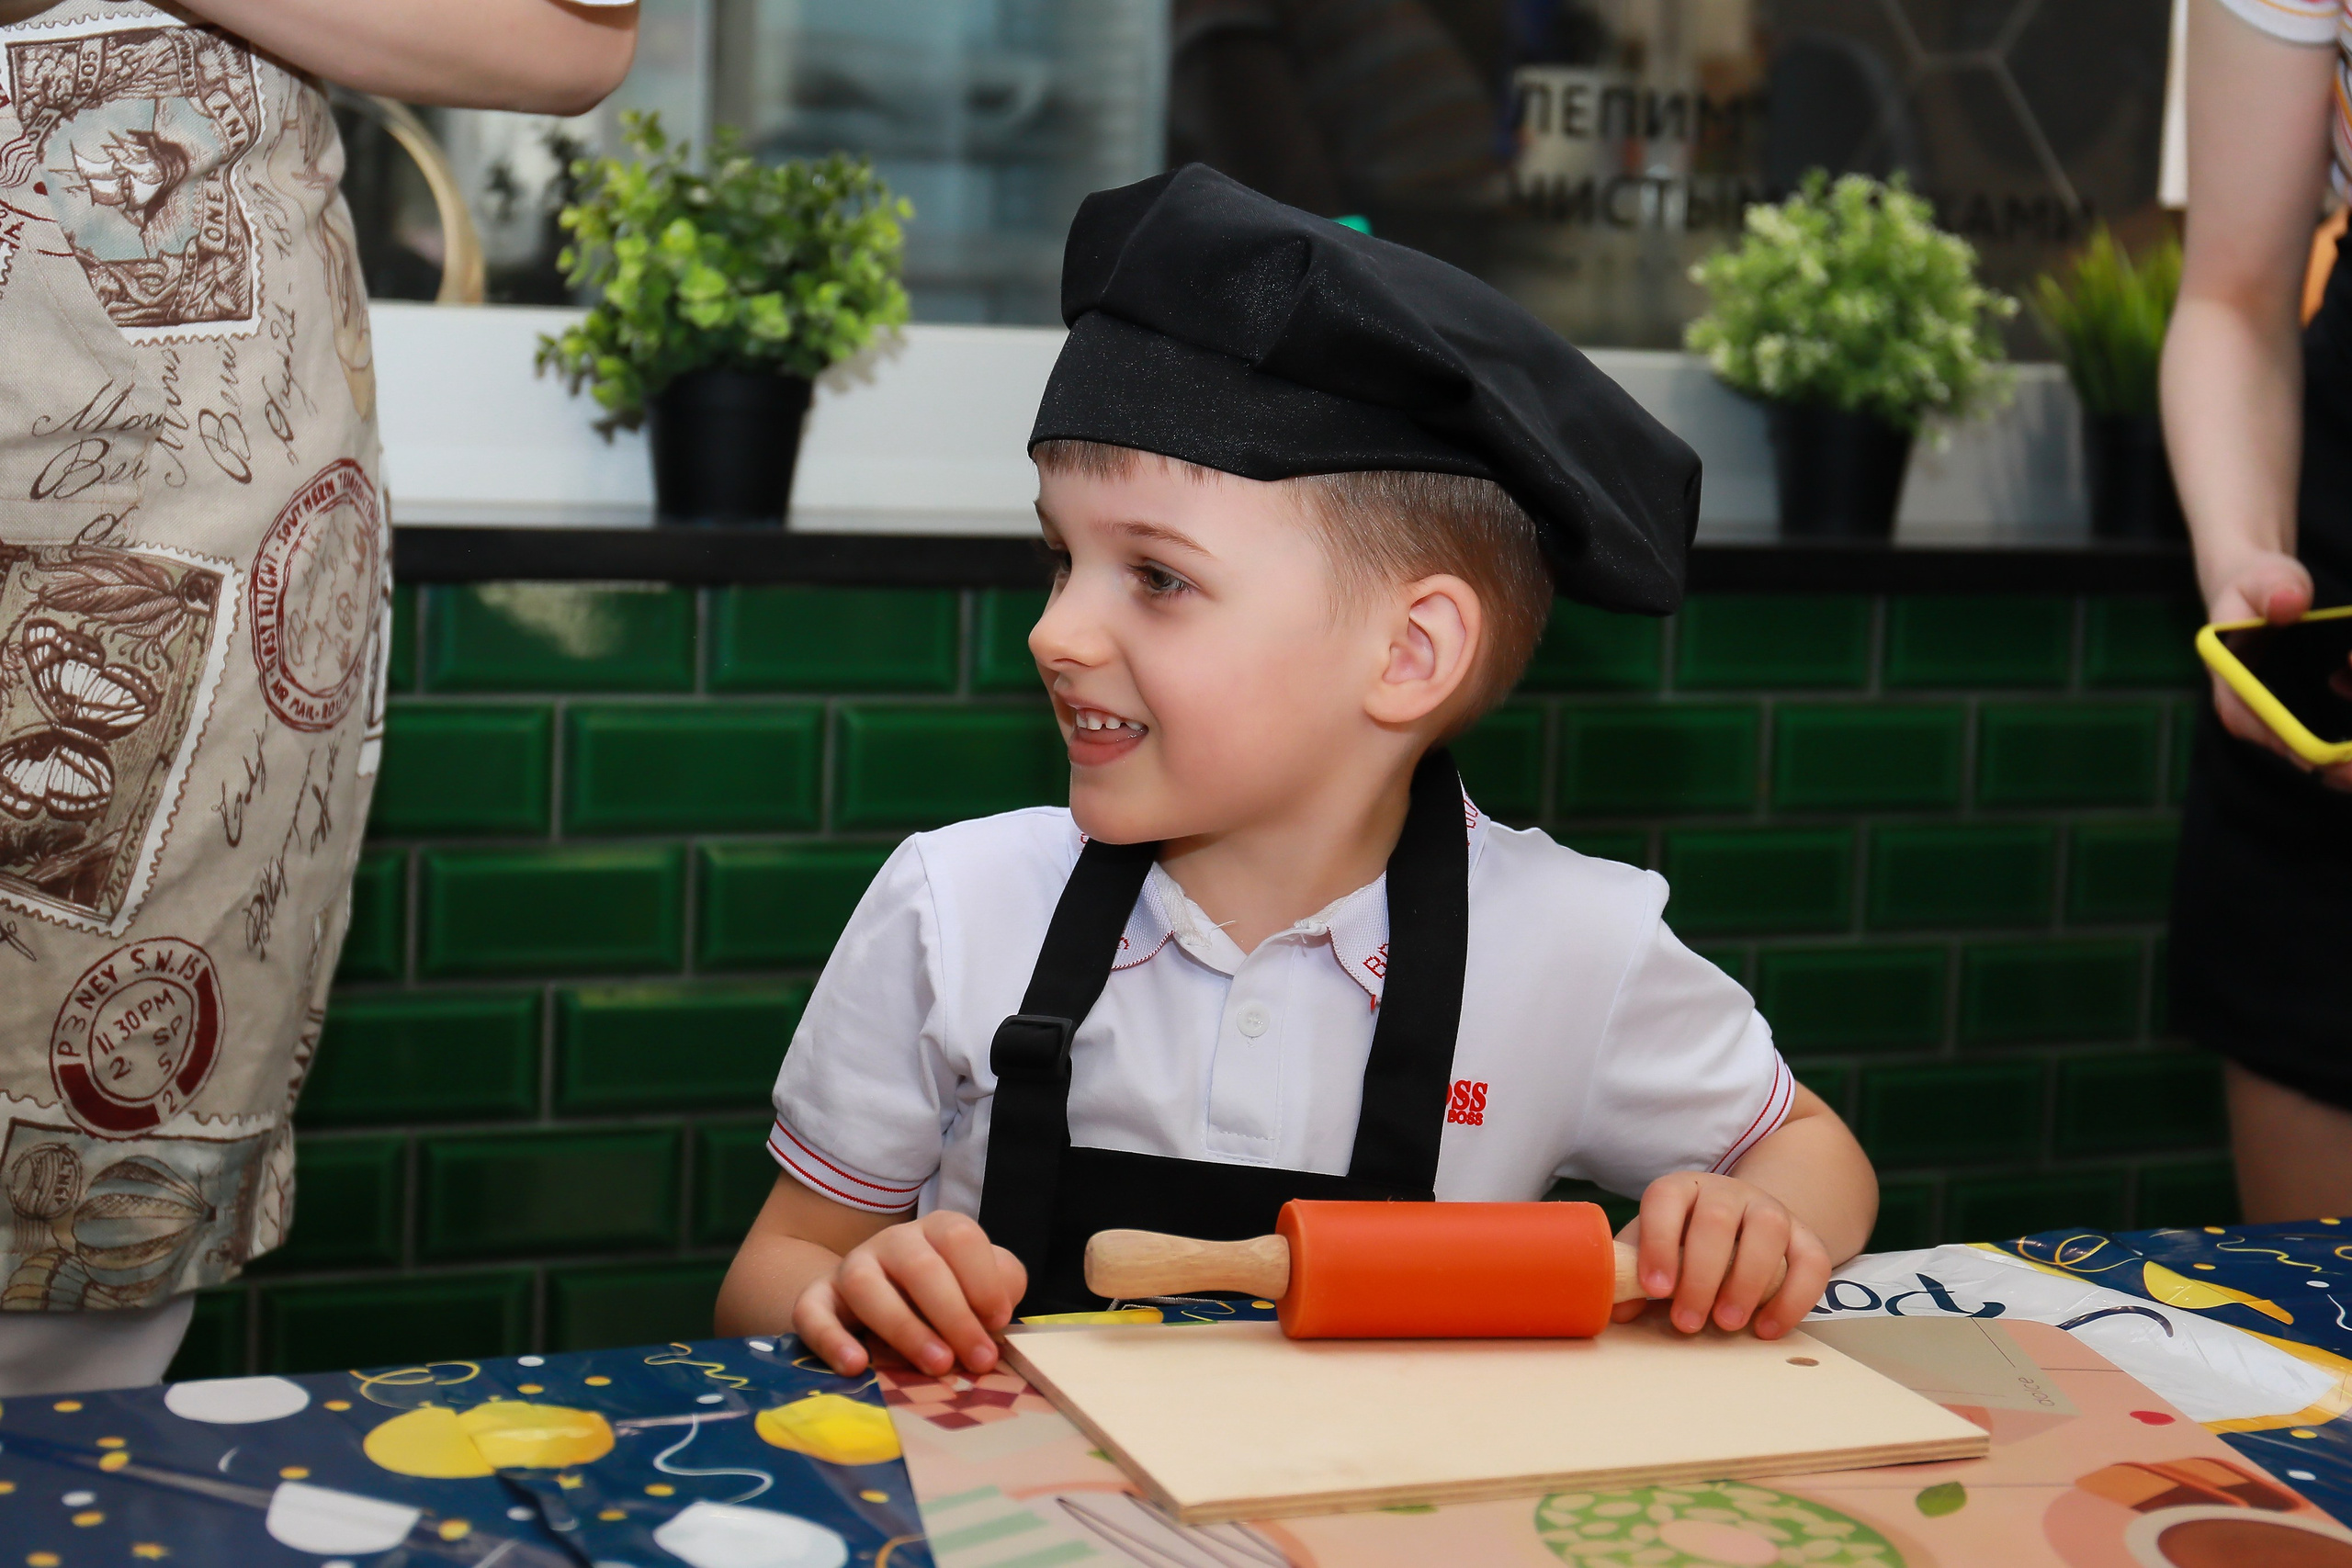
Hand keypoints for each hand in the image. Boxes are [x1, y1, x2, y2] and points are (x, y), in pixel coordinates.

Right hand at [791, 1210, 1026, 1377]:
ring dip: (904, 1328)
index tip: (998, 1322)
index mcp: (937, 1231)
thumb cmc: (943, 1296)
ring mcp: (852, 1267)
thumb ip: (1001, 1288)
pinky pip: (812, 1312)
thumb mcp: (979, 1285)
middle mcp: (893, 1242)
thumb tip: (997, 1317)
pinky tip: (856, 1365)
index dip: (984, 1279)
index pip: (960, 1238)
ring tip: (936, 1365)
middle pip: (920, 1267)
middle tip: (977, 1360)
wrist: (876, 1298)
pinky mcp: (817, 1298)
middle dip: (954, 1315)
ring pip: (866, 1286)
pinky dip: (831, 1339)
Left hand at [1610, 1172, 1830, 1340]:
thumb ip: (1635, 1270)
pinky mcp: (1806, 1237)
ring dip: (1746, 1282)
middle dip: (1701, 1276)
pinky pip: (1811, 1262)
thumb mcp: (1657, 1247)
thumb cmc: (1687, 1242)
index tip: (1655, 1289)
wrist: (1745, 1226)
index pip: (1666, 1199)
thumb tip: (1618, 1308)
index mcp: (1682, 1189)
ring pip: (1767, 1230)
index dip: (1658, 1242)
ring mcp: (1770, 1210)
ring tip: (1727, 1323)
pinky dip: (1793, 1299)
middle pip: (1716, 1221)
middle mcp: (1727, 1192)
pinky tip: (1767, 1329)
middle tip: (1687, 1322)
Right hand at [2202, 552, 2351, 789]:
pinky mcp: (2281, 711)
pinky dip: (2334, 735)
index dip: (2278, 734)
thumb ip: (2276, 587)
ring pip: (2288, 742)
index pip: (2242, 709)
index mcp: (2225, 666)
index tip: (2315, 755)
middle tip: (2351, 769)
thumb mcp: (2268, 577)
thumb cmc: (2260, 584)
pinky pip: (2303, 732)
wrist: (2256, 593)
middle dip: (2312, 757)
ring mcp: (2259, 707)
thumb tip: (2289, 604)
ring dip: (2327, 752)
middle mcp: (2238, 696)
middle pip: (2269, 737)